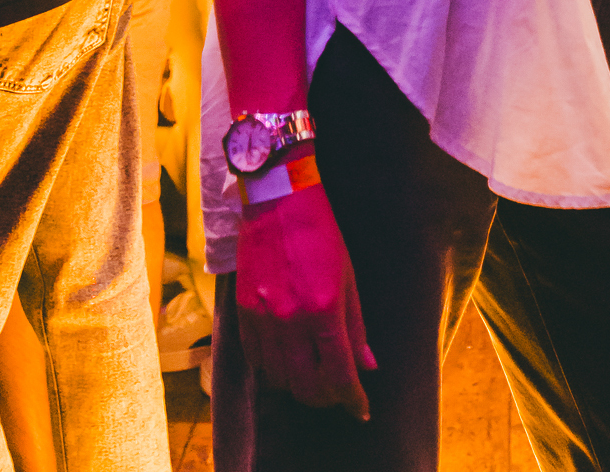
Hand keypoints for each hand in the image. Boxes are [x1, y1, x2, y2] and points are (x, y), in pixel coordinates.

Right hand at [236, 183, 375, 419]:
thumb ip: (356, 327)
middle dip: (326, 398)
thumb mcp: (349, 279)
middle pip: (306, 387)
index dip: (353, 399)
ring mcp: (263, 318)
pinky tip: (285, 360)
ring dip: (298, 385)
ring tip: (312, 374)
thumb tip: (367, 368)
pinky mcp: (243, 311)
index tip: (361, 409)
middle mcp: (291, 320)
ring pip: (278, 380)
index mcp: (324, 310)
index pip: (339, 376)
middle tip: (337, 391)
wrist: (279, 200)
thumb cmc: (322, 235)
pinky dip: (271, 369)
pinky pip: (255, 360)